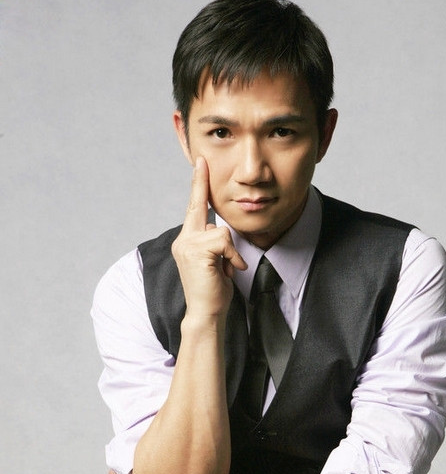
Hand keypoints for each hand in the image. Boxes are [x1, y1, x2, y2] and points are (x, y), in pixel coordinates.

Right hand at [172, 157, 246, 319]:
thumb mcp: (215, 262)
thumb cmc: (213, 289)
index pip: (194, 209)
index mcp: (187, 240)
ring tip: (226, 269)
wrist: (206, 312)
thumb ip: (214, 243)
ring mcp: (187, 245)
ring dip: (231, 252)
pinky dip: (233, 258)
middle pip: (197, 206)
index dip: (197, 186)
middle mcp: (183, 240)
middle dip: (200, 182)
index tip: (199, 165)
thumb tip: (219, 231)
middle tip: (201, 160)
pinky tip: (229, 272)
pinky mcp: (196, 251)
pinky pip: (225, 242)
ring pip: (221, 231)